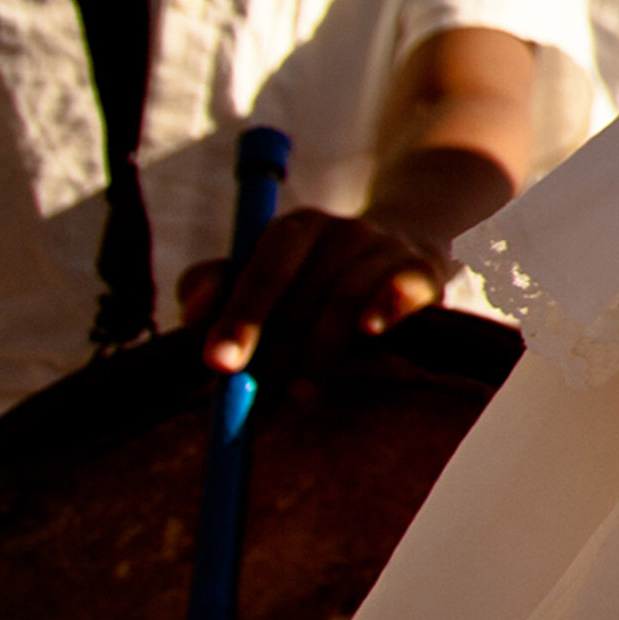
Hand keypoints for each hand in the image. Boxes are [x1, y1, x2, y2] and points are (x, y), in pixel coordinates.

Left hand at [177, 206, 449, 376]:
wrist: (402, 252)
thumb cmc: (308, 280)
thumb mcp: (255, 277)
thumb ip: (213, 289)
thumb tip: (195, 314)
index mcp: (294, 229)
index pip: (264, 267)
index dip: (241, 316)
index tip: (220, 364)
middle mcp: (342, 229)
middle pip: (305, 286)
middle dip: (278, 345)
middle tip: (263, 391)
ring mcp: (386, 247)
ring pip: (346, 293)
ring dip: (319, 347)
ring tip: (302, 389)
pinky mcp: (423, 269)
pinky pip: (405, 286)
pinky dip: (385, 306)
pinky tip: (369, 330)